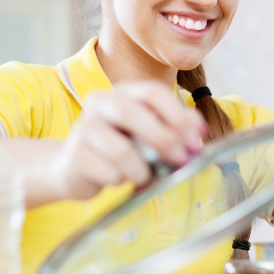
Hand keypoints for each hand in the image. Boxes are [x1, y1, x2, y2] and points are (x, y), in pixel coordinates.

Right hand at [53, 81, 206, 199]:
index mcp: (122, 92)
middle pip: (132, 114)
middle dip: (163, 138)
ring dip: (140, 169)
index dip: (177, 115)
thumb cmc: (119, 148)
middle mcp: (100, 103)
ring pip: (120, 150)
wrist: (75, 168)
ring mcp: (83, 128)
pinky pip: (108, 172)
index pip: (152, 92)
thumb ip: (174, 127)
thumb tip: (199, 128)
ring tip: (142, 176)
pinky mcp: (75, 156)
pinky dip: (121, 180)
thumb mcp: (148, 134)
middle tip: (181, 159)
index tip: (196, 139)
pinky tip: (117, 178)